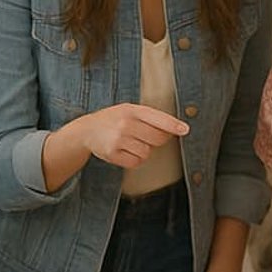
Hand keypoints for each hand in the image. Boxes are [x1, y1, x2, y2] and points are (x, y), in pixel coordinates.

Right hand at [72, 104, 187, 169]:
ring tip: (132, 142)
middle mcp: (125, 124)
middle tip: (149, 136)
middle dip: (159, 139)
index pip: (158, 118)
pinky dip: (135, 159)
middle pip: (157, 138)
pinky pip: (136, 162)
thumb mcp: (128, 110)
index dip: (173, 125)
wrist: (87, 130)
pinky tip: (126, 150)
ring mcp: (119, 139)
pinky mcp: (113, 154)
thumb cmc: (112, 119)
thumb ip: (148, 117)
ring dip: (144, 150)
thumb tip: (173, 128)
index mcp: (131, 110)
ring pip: (147, 152)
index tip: (185, 130)